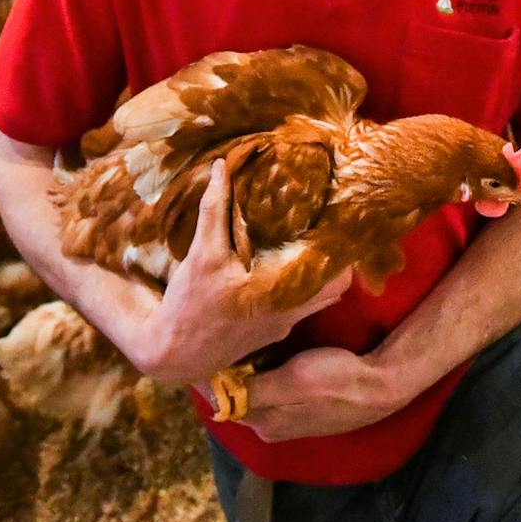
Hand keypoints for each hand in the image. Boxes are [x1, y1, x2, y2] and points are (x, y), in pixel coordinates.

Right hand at [122, 161, 352, 385]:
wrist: (175, 355)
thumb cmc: (189, 304)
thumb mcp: (202, 254)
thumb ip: (214, 210)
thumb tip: (222, 167)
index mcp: (281, 293)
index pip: (336, 275)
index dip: (345, 249)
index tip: (345, 221)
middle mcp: (290, 312)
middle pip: (336, 286)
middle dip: (338, 259)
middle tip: (333, 228)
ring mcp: (283, 326)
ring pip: (320, 298)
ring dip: (321, 274)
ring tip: (316, 244)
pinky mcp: (272, 333)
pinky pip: (301, 308)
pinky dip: (303, 288)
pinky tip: (289, 269)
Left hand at [221, 345, 416, 442]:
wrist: (380, 385)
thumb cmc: (336, 379)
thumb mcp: (292, 381)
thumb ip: (254, 391)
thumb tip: (214, 397)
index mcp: (263, 422)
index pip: (220, 400)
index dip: (209, 374)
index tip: (202, 345)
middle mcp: (269, 425)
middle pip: (234, 397)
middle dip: (224, 372)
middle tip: (216, 335)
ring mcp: (285, 418)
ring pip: (251, 392)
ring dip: (242, 371)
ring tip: (235, 338)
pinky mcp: (298, 409)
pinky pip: (268, 390)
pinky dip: (260, 372)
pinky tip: (262, 350)